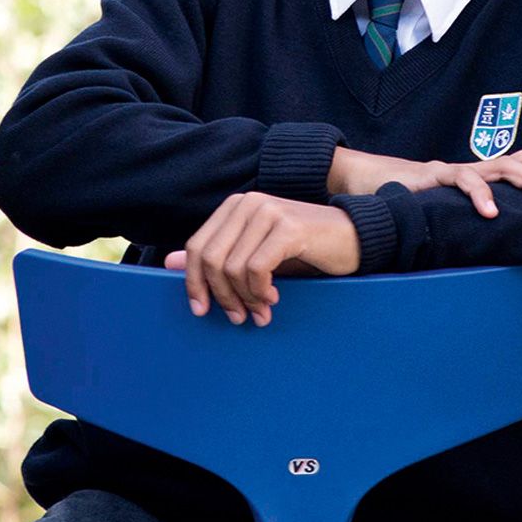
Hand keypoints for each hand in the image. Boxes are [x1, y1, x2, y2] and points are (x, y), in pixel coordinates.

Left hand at [164, 192, 358, 325]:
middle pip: (210, 258)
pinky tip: (273, 300)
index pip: (198, 247)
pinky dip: (260, 291)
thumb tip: (167, 263)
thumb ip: (217, 257)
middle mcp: (249, 203)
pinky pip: (256, 268)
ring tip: (260, 313)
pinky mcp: (288, 227)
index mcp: (236, 206)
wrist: (355, 238)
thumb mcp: (257, 256)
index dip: (194, 282)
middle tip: (237, 318)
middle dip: (220, 296)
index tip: (201, 310)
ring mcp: (268, 212)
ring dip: (244, 299)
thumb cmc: (305, 250)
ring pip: (232, 267)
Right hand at [326, 146, 521, 217]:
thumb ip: (469, 229)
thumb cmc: (406, 205)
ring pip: (499, 166)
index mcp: (477, 178)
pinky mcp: (431, 176)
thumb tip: (500, 256)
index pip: (520, 163)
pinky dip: (479, 194)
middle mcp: (470, 170)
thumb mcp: (445, 217)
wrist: (361, 184)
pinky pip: (460, 178)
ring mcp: (452, 171)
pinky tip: (491, 213)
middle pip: (519, 160)